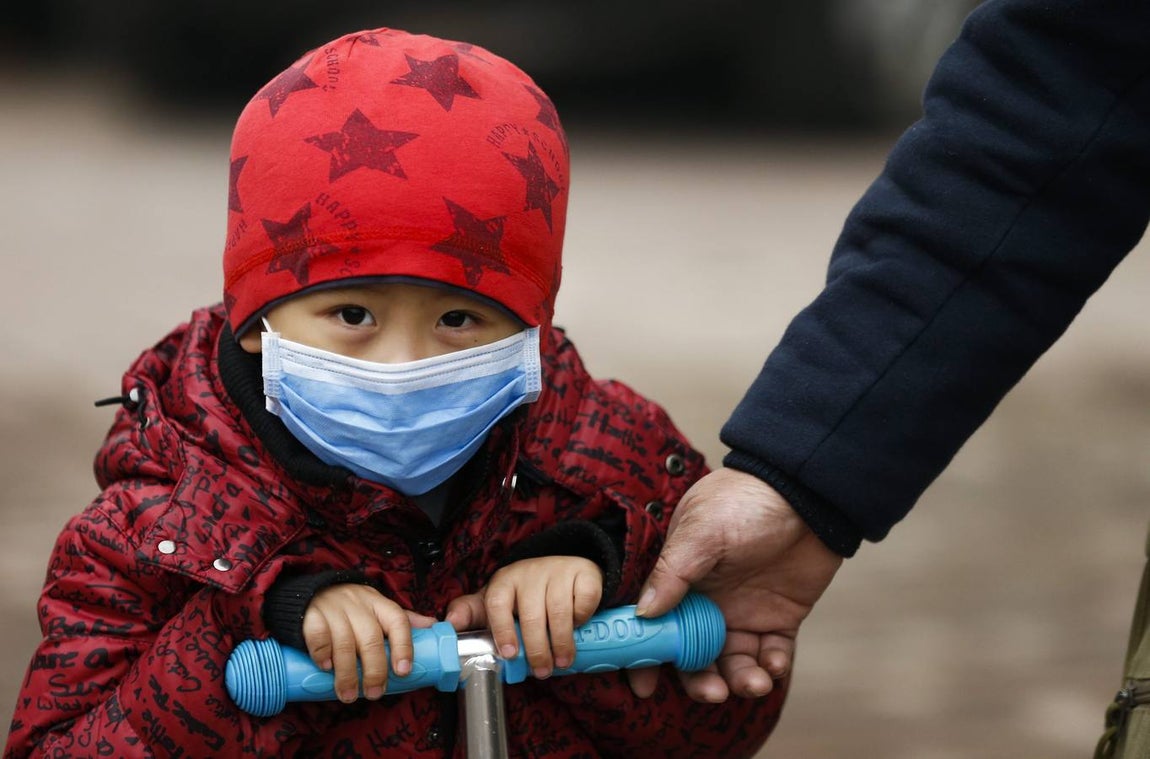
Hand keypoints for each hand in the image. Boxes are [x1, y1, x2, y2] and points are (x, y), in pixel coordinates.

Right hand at [303, 584, 435, 703]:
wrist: (313, 592)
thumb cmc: (352, 608)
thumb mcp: (378, 609)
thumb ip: (402, 621)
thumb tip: (433, 626)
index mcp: (379, 604)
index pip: (397, 621)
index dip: (404, 646)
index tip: (403, 671)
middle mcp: (358, 604)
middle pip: (371, 639)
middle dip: (374, 670)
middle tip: (374, 692)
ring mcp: (334, 609)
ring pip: (345, 643)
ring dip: (348, 674)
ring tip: (350, 695)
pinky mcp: (311, 615)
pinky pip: (318, 636)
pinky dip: (322, 653)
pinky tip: (326, 667)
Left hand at [445, 556, 601, 679]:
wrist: (565, 569)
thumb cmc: (526, 594)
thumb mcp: (499, 602)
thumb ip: (473, 613)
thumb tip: (449, 623)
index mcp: (504, 581)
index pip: (496, 603)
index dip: (502, 630)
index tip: (509, 654)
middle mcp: (529, 572)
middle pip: (531, 615)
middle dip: (537, 649)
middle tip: (542, 671)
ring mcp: (557, 570)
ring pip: (559, 612)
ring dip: (561, 642)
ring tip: (562, 661)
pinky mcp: (583, 572)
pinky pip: (584, 600)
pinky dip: (582, 618)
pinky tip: (578, 627)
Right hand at [629, 468, 841, 701]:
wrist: (807, 493)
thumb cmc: (746, 502)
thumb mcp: (701, 532)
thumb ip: (672, 573)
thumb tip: (643, 612)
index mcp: (680, 579)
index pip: (655, 623)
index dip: (647, 656)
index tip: (644, 685)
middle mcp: (708, 601)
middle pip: (693, 654)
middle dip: (700, 680)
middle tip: (714, 692)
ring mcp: (743, 611)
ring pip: (733, 662)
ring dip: (739, 680)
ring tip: (754, 683)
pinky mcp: (779, 618)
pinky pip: (771, 654)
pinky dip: (771, 667)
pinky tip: (773, 665)